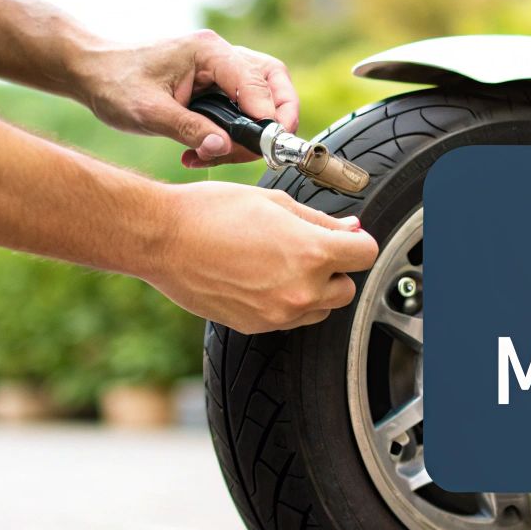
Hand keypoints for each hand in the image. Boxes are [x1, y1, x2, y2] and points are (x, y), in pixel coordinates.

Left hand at [69, 30, 298, 168]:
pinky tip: (202, 153)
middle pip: (272, 80)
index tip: (267, 144)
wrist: (92, 74)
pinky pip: (239, 110)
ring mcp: (218, 69)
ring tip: (217, 156)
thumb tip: (224, 148)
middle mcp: (219, 55)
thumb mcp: (149, 113)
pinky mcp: (213, 86)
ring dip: (249, 133)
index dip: (267, 114)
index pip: (256, 80)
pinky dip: (230, 135)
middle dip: (276, 118)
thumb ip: (190, 130)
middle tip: (269, 149)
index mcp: (207, 51)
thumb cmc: (115, 83)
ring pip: (261, 97)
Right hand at [146, 182, 377, 332]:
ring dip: (313, 289)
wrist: (164, 239)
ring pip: (321, 309)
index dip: (356, 242)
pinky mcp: (258, 326)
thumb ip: (320, 221)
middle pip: (347, 288)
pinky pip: (290, 319)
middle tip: (306, 248)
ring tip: (279, 264)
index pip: (366, 254)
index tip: (345, 238)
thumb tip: (350, 229)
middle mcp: (301, 290)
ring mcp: (279, 314)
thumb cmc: (213, 212)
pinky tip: (260, 278)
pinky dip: (286, 303)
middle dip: (334, 269)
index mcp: (311, 252)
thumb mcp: (274, 203)